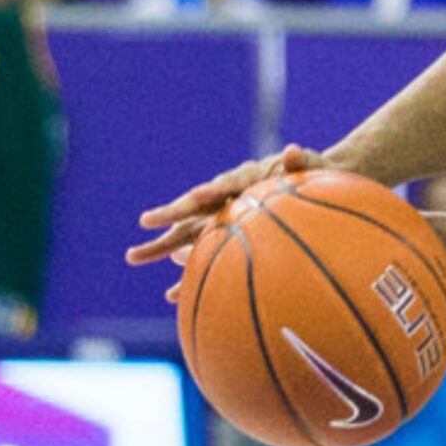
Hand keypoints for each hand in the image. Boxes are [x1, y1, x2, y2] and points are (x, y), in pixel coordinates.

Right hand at [129, 142, 329, 273]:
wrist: (312, 178)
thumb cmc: (312, 172)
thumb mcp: (309, 165)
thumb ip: (299, 162)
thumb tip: (293, 150)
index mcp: (240, 180)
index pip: (217, 188)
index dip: (203, 195)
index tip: (195, 198)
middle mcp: (224, 198)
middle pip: (190, 212)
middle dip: (166, 220)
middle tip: (141, 228)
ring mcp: (222, 218)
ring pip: (188, 235)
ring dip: (163, 248)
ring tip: (133, 257)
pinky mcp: (228, 236)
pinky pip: (206, 257)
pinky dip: (192, 274)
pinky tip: (173, 295)